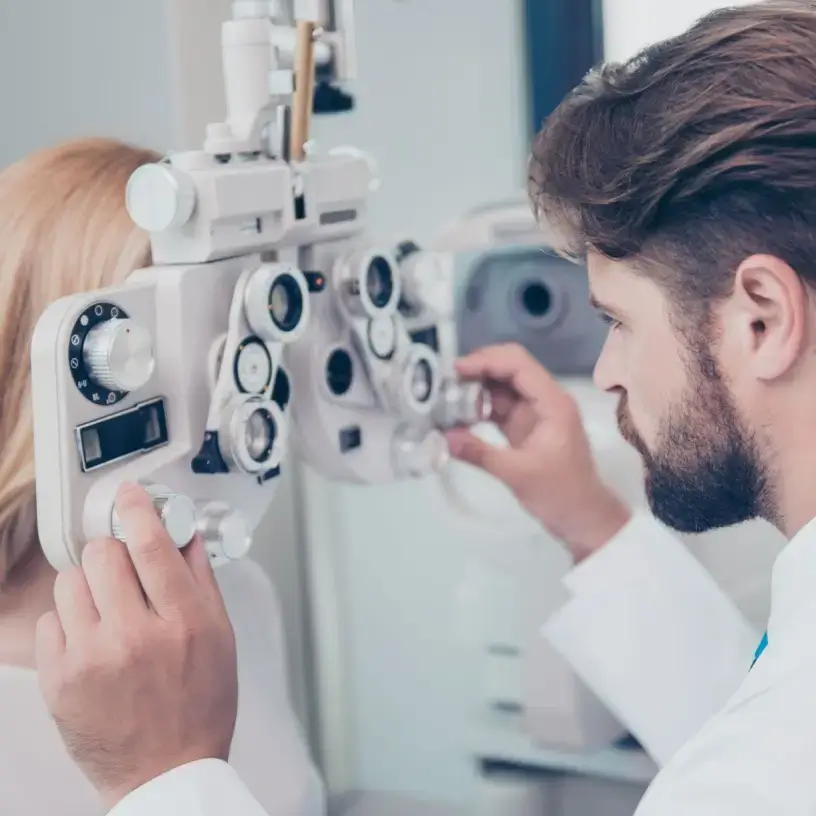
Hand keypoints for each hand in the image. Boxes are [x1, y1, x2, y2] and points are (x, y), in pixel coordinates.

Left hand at [35, 482, 237, 807]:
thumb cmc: (199, 706)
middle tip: (123, 570)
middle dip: (113, 554)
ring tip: (107, 611)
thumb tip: (184, 535)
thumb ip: (201, 579)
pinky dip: (69, 622)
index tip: (129, 496)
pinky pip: (49, 621)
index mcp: (183, 621)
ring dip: (89, 587)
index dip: (137, 510)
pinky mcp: (60, 679)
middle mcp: (136, 636)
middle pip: (103, 555)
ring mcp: (93, 658)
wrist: (166, 770)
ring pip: (70, 582)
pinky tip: (92, 641)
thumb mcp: (221, 636)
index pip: (151, 545)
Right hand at [445, 343, 630, 560]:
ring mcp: (534, 414)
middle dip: (478, 370)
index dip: (487, 360)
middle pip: (509, 369)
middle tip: (445, 381)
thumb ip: (480, 453)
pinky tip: (456, 415)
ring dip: (475, 389)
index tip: (456, 370)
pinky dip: (478, 408)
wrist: (582, 519)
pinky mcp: (524, 428)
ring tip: (445, 396)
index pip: (519, 365)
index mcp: (552, 402)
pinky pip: (498, 408)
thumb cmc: (560, 494)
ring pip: (501, 388)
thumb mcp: (518, 474)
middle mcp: (544, 400)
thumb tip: (445, 437)